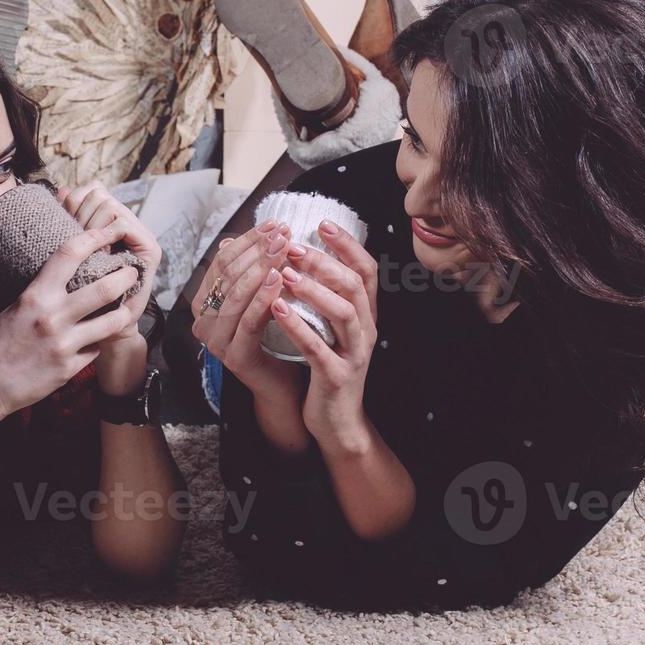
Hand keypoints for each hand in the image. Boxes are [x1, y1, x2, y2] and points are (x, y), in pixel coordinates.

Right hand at [0, 225, 138, 424]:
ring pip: (112, 321)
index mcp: (35, 296)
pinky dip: (99, 341)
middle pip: (104, 288)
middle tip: (133, 271)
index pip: (69, 255)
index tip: (111, 231)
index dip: (95, 237)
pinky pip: (97, 348)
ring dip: (125, 311)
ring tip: (128, 305)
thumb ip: (42, 292)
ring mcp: (64, 344)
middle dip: (126, 276)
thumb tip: (65, 276)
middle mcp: (52, 317)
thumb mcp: (14, 307)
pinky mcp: (70, 368)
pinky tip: (97, 337)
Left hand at [56, 181, 159, 345]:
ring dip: (92, 226)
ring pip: (110, 206)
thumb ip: (67, 222)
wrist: (102, 329)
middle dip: (81, 213)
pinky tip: (98, 253)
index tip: (62, 221)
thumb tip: (61, 189)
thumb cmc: (80, 296)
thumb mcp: (68, 256)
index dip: (73, 200)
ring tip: (86, 248)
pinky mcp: (150, 249)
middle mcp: (127, 224)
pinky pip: (123, 225)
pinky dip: (106, 235)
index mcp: (108, 222)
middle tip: (74, 239)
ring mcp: (140, 235)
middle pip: (99, 194)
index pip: (92, 190)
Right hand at [191, 219, 305, 403]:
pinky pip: (248, 320)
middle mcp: (203, 322)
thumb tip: (232, 238)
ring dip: (261, 268)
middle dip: (257, 250)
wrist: (283, 384)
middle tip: (282, 233)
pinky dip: (264, 297)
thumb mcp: (259, 297)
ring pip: (236, 295)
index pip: (222, 262)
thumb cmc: (274, 337)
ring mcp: (215, 341)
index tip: (274, 224)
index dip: (247, 240)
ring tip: (284, 249)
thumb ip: (248, 273)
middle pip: (227, 275)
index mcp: (204, 304)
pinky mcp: (234, 357)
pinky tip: (280, 279)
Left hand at [270, 220, 379, 440]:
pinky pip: (319, 348)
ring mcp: (355, 353)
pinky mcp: (337, 376)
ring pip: (343, 312)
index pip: (366, 270)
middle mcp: (366, 330)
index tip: (322, 223)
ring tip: (284, 273)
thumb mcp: (332, 329)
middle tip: (291, 247)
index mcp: (365, 315)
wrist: (337, 421)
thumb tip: (301, 258)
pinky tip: (277, 309)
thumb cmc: (327, 368)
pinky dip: (299, 327)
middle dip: (323, 262)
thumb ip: (326, 297)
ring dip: (313, 289)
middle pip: (354, 285)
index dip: (347, 245)